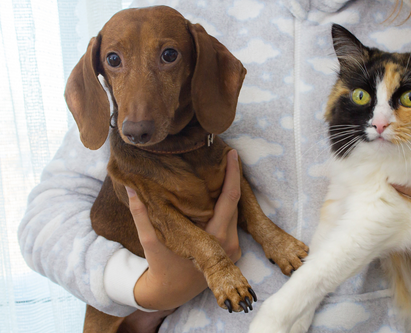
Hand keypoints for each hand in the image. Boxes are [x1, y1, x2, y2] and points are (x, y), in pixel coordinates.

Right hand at [127, 149, 242, 309]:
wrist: (171, 292)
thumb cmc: (161, 265)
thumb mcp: (150, 240)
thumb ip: (141, 214)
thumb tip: (131, 187)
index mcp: (215, 240)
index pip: (230, 200)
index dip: (232, 174)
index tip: (232, 154)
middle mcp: (230, 243)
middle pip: (236, 203)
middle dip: (233, 177)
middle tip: (227, 154)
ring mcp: (234, 247)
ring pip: (236, 212)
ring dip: (230, 190)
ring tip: (223, 166)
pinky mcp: (234, 249)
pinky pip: (233, 221)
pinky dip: (228, 205)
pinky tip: (220, 189)